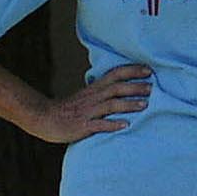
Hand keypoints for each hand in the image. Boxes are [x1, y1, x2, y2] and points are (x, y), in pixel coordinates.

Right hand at [23, 64, 148, 144]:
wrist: (45, 118)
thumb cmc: (68, 109)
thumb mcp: (87, 96)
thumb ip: (103, 92)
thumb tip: (123, 88)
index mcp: (94, 89)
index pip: (115, 74)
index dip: (131, 71)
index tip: (148, 70)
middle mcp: (93, 97)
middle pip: (116, 88)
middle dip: (134, 87)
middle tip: (151, 88)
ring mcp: (88, 111)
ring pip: (110, 104)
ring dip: (128, 104)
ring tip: (144, 105)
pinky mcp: (83, 125)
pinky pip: (99, 124)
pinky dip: (113, 124)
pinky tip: (126, 125)